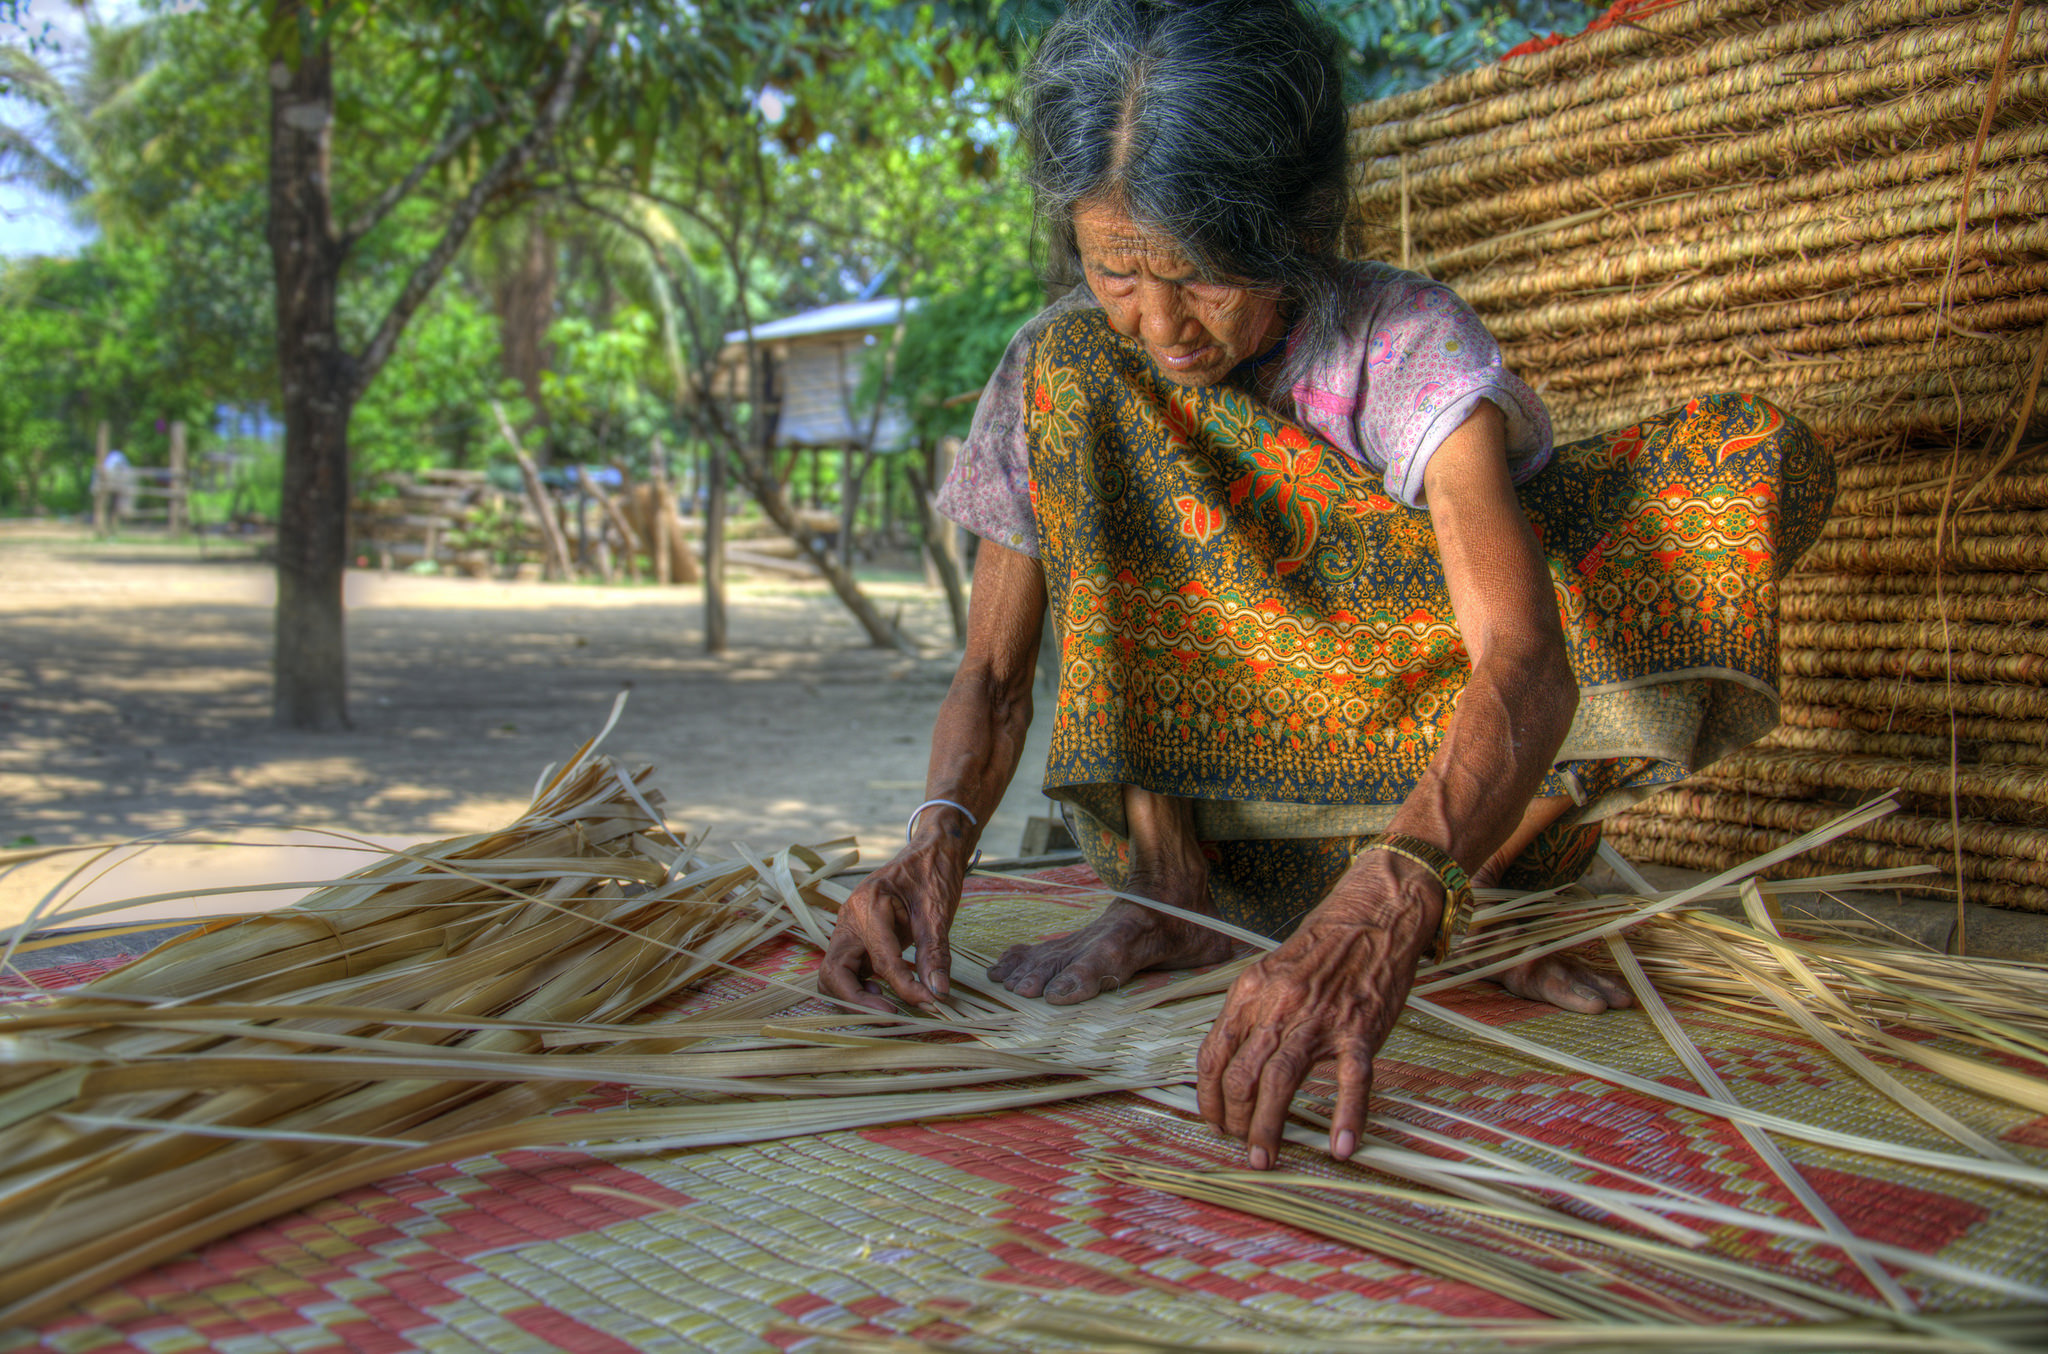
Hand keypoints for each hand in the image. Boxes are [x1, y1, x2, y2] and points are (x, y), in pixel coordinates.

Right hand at [818, 840, 967, 1012]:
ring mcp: (849, 929)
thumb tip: (937, 993)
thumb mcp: (938, 912)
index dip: (904, 986)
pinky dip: (860, 987)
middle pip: (834, 972)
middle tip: (893, 1015)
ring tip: (889, 1005)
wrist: (931, 851)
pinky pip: (848, 970)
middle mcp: (849, 918)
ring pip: (835, 975)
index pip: (879, 959)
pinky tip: (885, 991)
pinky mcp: (856, 938)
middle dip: (858, 1000)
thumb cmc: (934, 873)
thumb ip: (935, 954)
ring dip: (855, 997)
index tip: (930, 1002)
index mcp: (867, 904)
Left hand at [1195, 854, 1440, 1168]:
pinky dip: (1346, 1116)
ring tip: (1263, 1158)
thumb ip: (1249, 1014)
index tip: (1213, 1121)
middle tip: (1240, 1147)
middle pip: (1242, 1075)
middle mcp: (1278, 1007)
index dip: (1208, 1097)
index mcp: (1249, 993)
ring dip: (1267, 1127)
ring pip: (1281, 1081)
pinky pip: (1352, 1080)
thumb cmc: (1320, 950)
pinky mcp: (1360, 1030)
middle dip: (1234, 1120)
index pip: (1213, 1055)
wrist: (1371, 918)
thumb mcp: (1270, 974)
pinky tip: (1341, 1147)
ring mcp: (1320, 1020)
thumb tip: (1228, 1064)